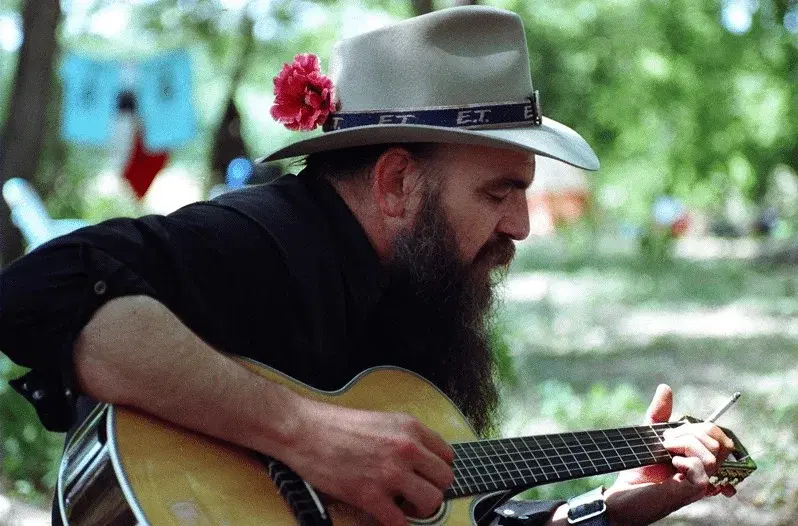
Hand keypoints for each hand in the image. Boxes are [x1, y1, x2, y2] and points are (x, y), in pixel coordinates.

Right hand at [281, 398, 453, 525]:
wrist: (305, 431)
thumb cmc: (336, 425)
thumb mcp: (382, 420)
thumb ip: (405, 438)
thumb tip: (421, 460)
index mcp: (410, 427)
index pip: (447, 455)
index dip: (436, 469)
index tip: (425, 475)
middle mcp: (406, 448)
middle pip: (445, 479)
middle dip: (432, 488)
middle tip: (415, 491)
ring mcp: (390, 473)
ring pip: (431, 502)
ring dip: (419, 508)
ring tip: (403, 504)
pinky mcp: (371, 495)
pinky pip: (400, 522)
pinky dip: (396, 524)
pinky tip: (385, 515)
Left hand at [605, 384, 735, 524]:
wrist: (621, 493)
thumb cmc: (637, 469)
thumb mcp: (649, 436)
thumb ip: (659, 414)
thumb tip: (666, 388)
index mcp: (700, 457)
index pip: (721, 436)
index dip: (702, 428)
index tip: (673, 434)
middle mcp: (705, 470)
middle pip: (721, 442)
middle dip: (692, 433)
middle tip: (667, 441)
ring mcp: (700, 482)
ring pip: (713, 454)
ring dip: (686, 444)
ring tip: (667, 452)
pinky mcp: (691, 492)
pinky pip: (703, 471)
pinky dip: (686, 461)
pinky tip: (672, 465)